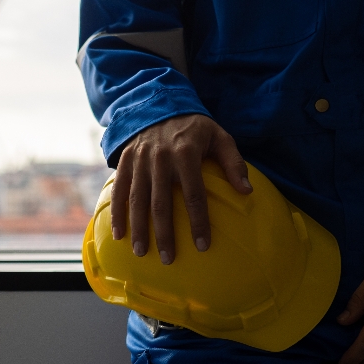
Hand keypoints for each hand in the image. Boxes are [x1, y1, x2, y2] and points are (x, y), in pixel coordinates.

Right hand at [111, 114, 252, 264]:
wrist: (157, 104)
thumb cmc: (193, 127)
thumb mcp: (219, 136)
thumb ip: (234, 162)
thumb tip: (247, 191)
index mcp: (186, 153)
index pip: (194, 194)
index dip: (198, 221)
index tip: (202, 246)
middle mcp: (160, 159)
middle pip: (162, 203)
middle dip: (164, 234)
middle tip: (167, 259)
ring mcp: (140, 161)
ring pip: (138, 199)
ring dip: (139, 228)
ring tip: (140, 252)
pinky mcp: (125, 162)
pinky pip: (119, 190)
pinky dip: (117, 213)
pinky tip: (119, 234)